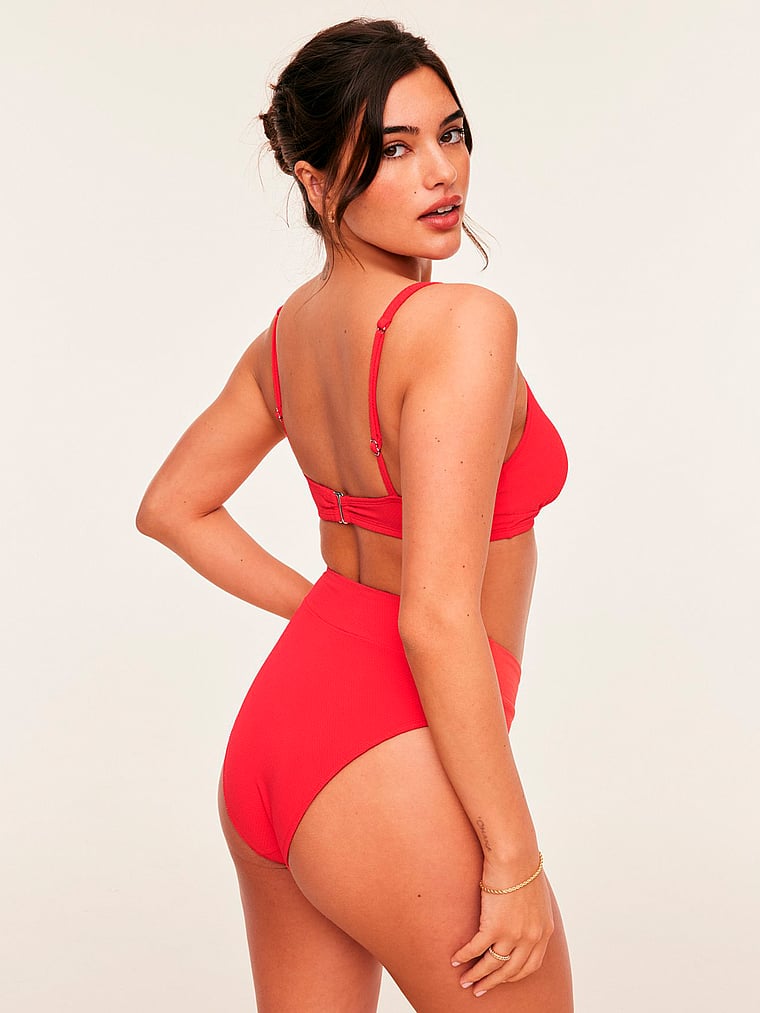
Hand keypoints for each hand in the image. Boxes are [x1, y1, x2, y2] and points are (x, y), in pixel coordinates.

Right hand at [450, 862, 553, 996]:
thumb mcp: (537, 895)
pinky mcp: (494, 927)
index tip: (502, 978)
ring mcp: (513, 935)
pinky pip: (476, 949)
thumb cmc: (523, 866)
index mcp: (544, 932)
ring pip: (492, 965)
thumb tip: (522, 913)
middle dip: (493, 982)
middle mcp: (530, 938)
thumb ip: (532, 911)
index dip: (514, 975)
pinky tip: (455, 960)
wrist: (515, 856)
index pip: (530, 965)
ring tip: (465, 982)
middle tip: (480, 989)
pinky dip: (464, 957)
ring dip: (477, 976)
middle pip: (510, 971)